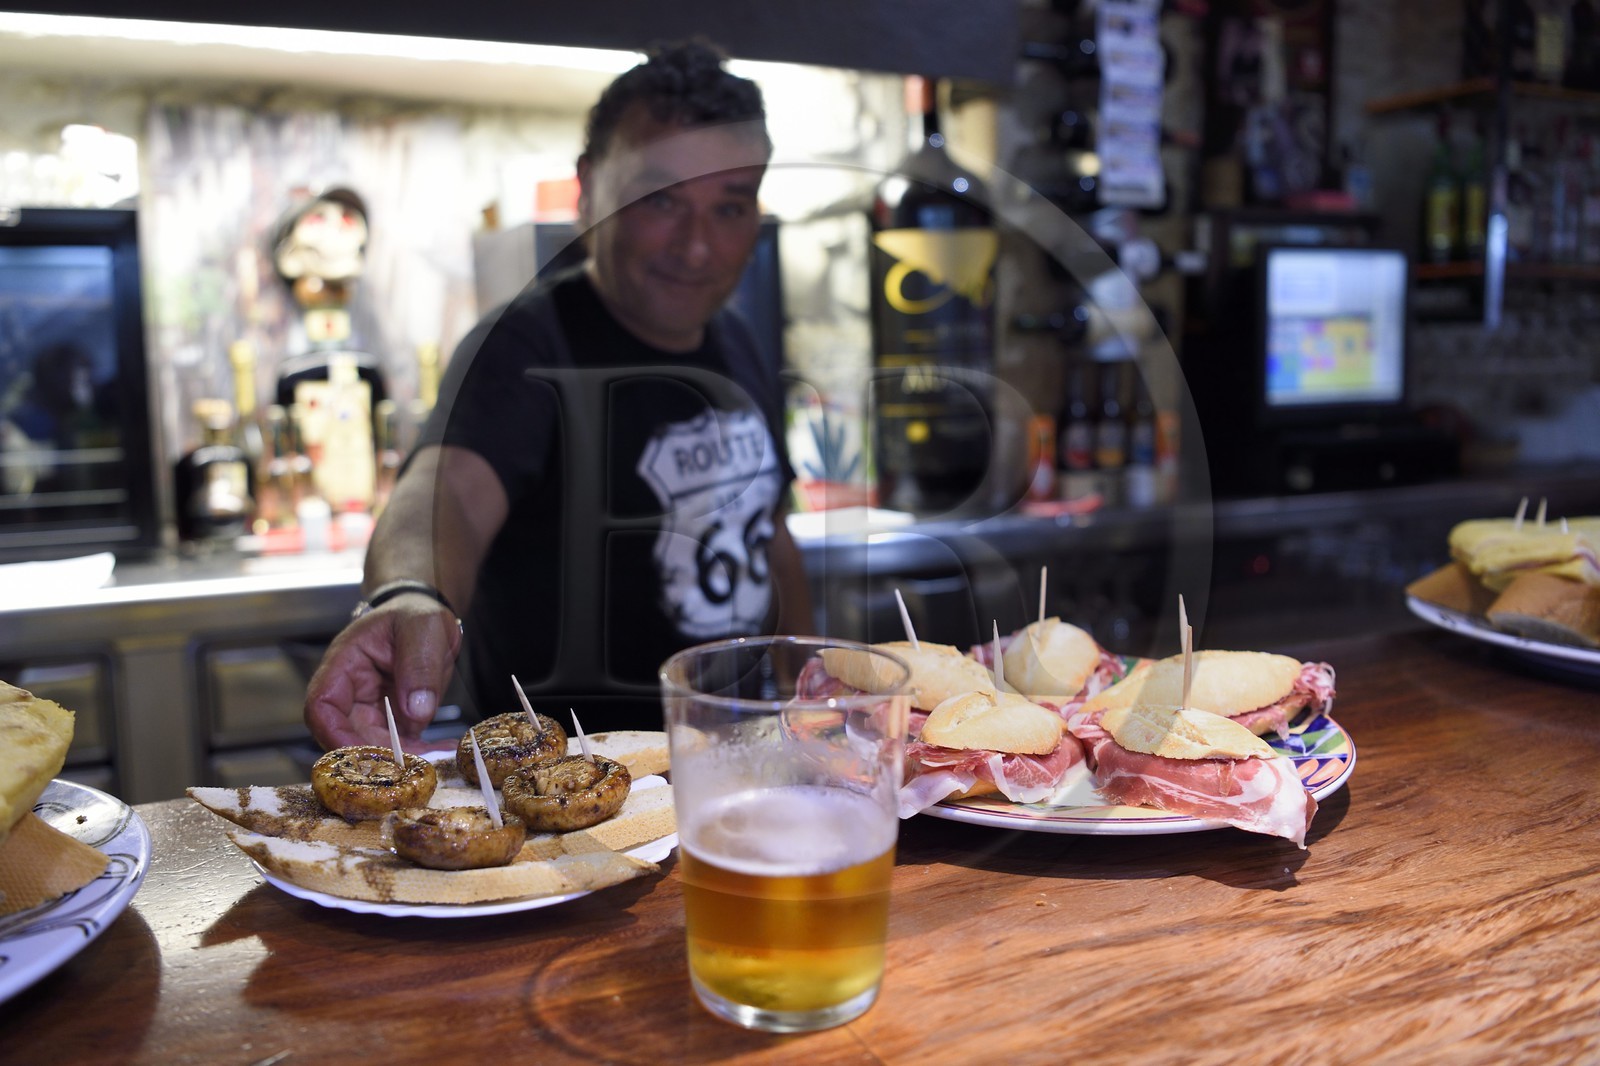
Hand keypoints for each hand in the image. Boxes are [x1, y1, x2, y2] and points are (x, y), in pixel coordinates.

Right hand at [303, 594, 463, 752]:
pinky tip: (443, 750)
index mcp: (344, 664)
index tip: (361, 756)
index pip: (322, 706)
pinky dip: (418, 751)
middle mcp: (351, 691)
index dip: (334, 735)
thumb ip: (419, 666)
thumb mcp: (422, 627)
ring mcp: (370, 708)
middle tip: (410, 766)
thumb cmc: (415, 614)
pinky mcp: (391, 720)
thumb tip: (416, 711)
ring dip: (400, 758)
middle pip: (346, 735)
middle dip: (374, 756)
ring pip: (373, 745)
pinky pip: (398, 743)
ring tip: (436, 757)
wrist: (427, 618)